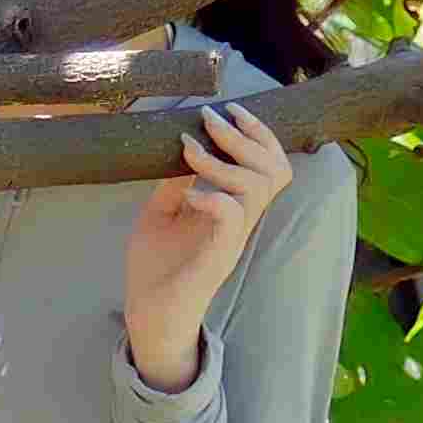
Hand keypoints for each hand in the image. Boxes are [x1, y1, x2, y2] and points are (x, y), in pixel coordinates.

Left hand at [116, 97, 289, 389]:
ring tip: (191, 154)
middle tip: (210, 120)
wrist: (147, 313)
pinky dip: (213, 197)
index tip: (230, 109)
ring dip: (223, 163)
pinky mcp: (216, 258)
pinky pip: (231, 217)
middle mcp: (241, 222)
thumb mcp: (161, 211)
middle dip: (244, 137)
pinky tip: (189, 196)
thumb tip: (183, 144)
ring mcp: (231, 240)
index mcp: (234, 209)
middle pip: (275, 171)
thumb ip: (175, 182)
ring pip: (256, 189)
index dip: (260, 133)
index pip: (271, 165)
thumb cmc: (156, 264)